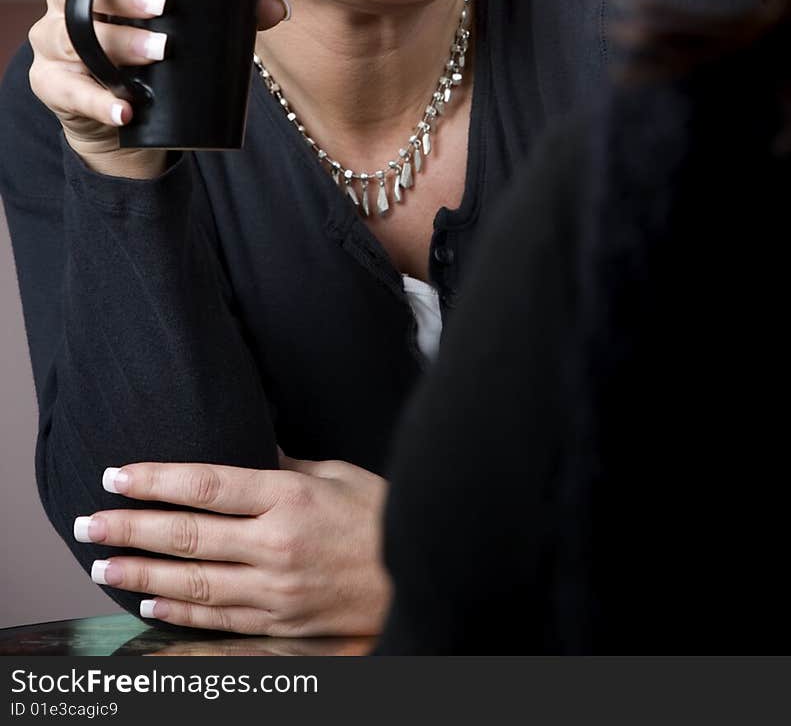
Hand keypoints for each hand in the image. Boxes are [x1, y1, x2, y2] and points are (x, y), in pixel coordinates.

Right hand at [29, 0, 287, 177]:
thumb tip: (274, 7)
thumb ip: (230, 8)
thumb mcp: (187, 21)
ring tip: (160, 51)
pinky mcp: (52, 84)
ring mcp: (53, 41)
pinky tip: (125, 109)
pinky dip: (100, 100)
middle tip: (164, 2)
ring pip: (76, 35)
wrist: (127, 110)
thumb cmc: (157, 44)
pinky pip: (71, 90)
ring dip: (121, 42)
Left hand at [73, 460, 390, 637]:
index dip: (155, 480)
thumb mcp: (335, 473)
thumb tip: (241, 451)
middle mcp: (276, 544)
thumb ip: (282, 466)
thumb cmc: (380, 513)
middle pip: (187, 536)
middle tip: (88, 523)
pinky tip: (149, 603)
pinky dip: (179, 612)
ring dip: (141, 574)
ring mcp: (276, 589)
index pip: (206, 485)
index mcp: (289, 496)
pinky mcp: (281, 622)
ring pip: (194, 584)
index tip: (115, 476)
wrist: (419, 573)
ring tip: (102, 565)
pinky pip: (218, 618)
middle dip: (130, 528)